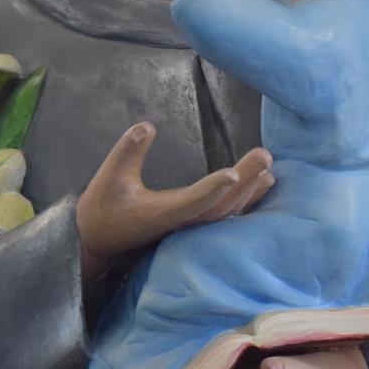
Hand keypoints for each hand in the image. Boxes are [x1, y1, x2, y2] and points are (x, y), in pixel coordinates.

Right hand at [77, 121, 273, 280]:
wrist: (98, 242)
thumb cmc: (103, 209)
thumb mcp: (109, 178)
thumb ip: (127, 151)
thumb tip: (146, 126)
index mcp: (160, 214)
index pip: (191, 203)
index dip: (211, 190)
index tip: (231, 173)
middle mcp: (180, 226)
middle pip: (219, 208)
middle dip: (243, 182)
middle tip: (264, 155)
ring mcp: (188, 230)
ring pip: (225, 216)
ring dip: (249, 194)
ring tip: (270, 172)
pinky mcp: (192, 228)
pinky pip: (224, 218)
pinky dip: (243, 203)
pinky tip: (260, 187)